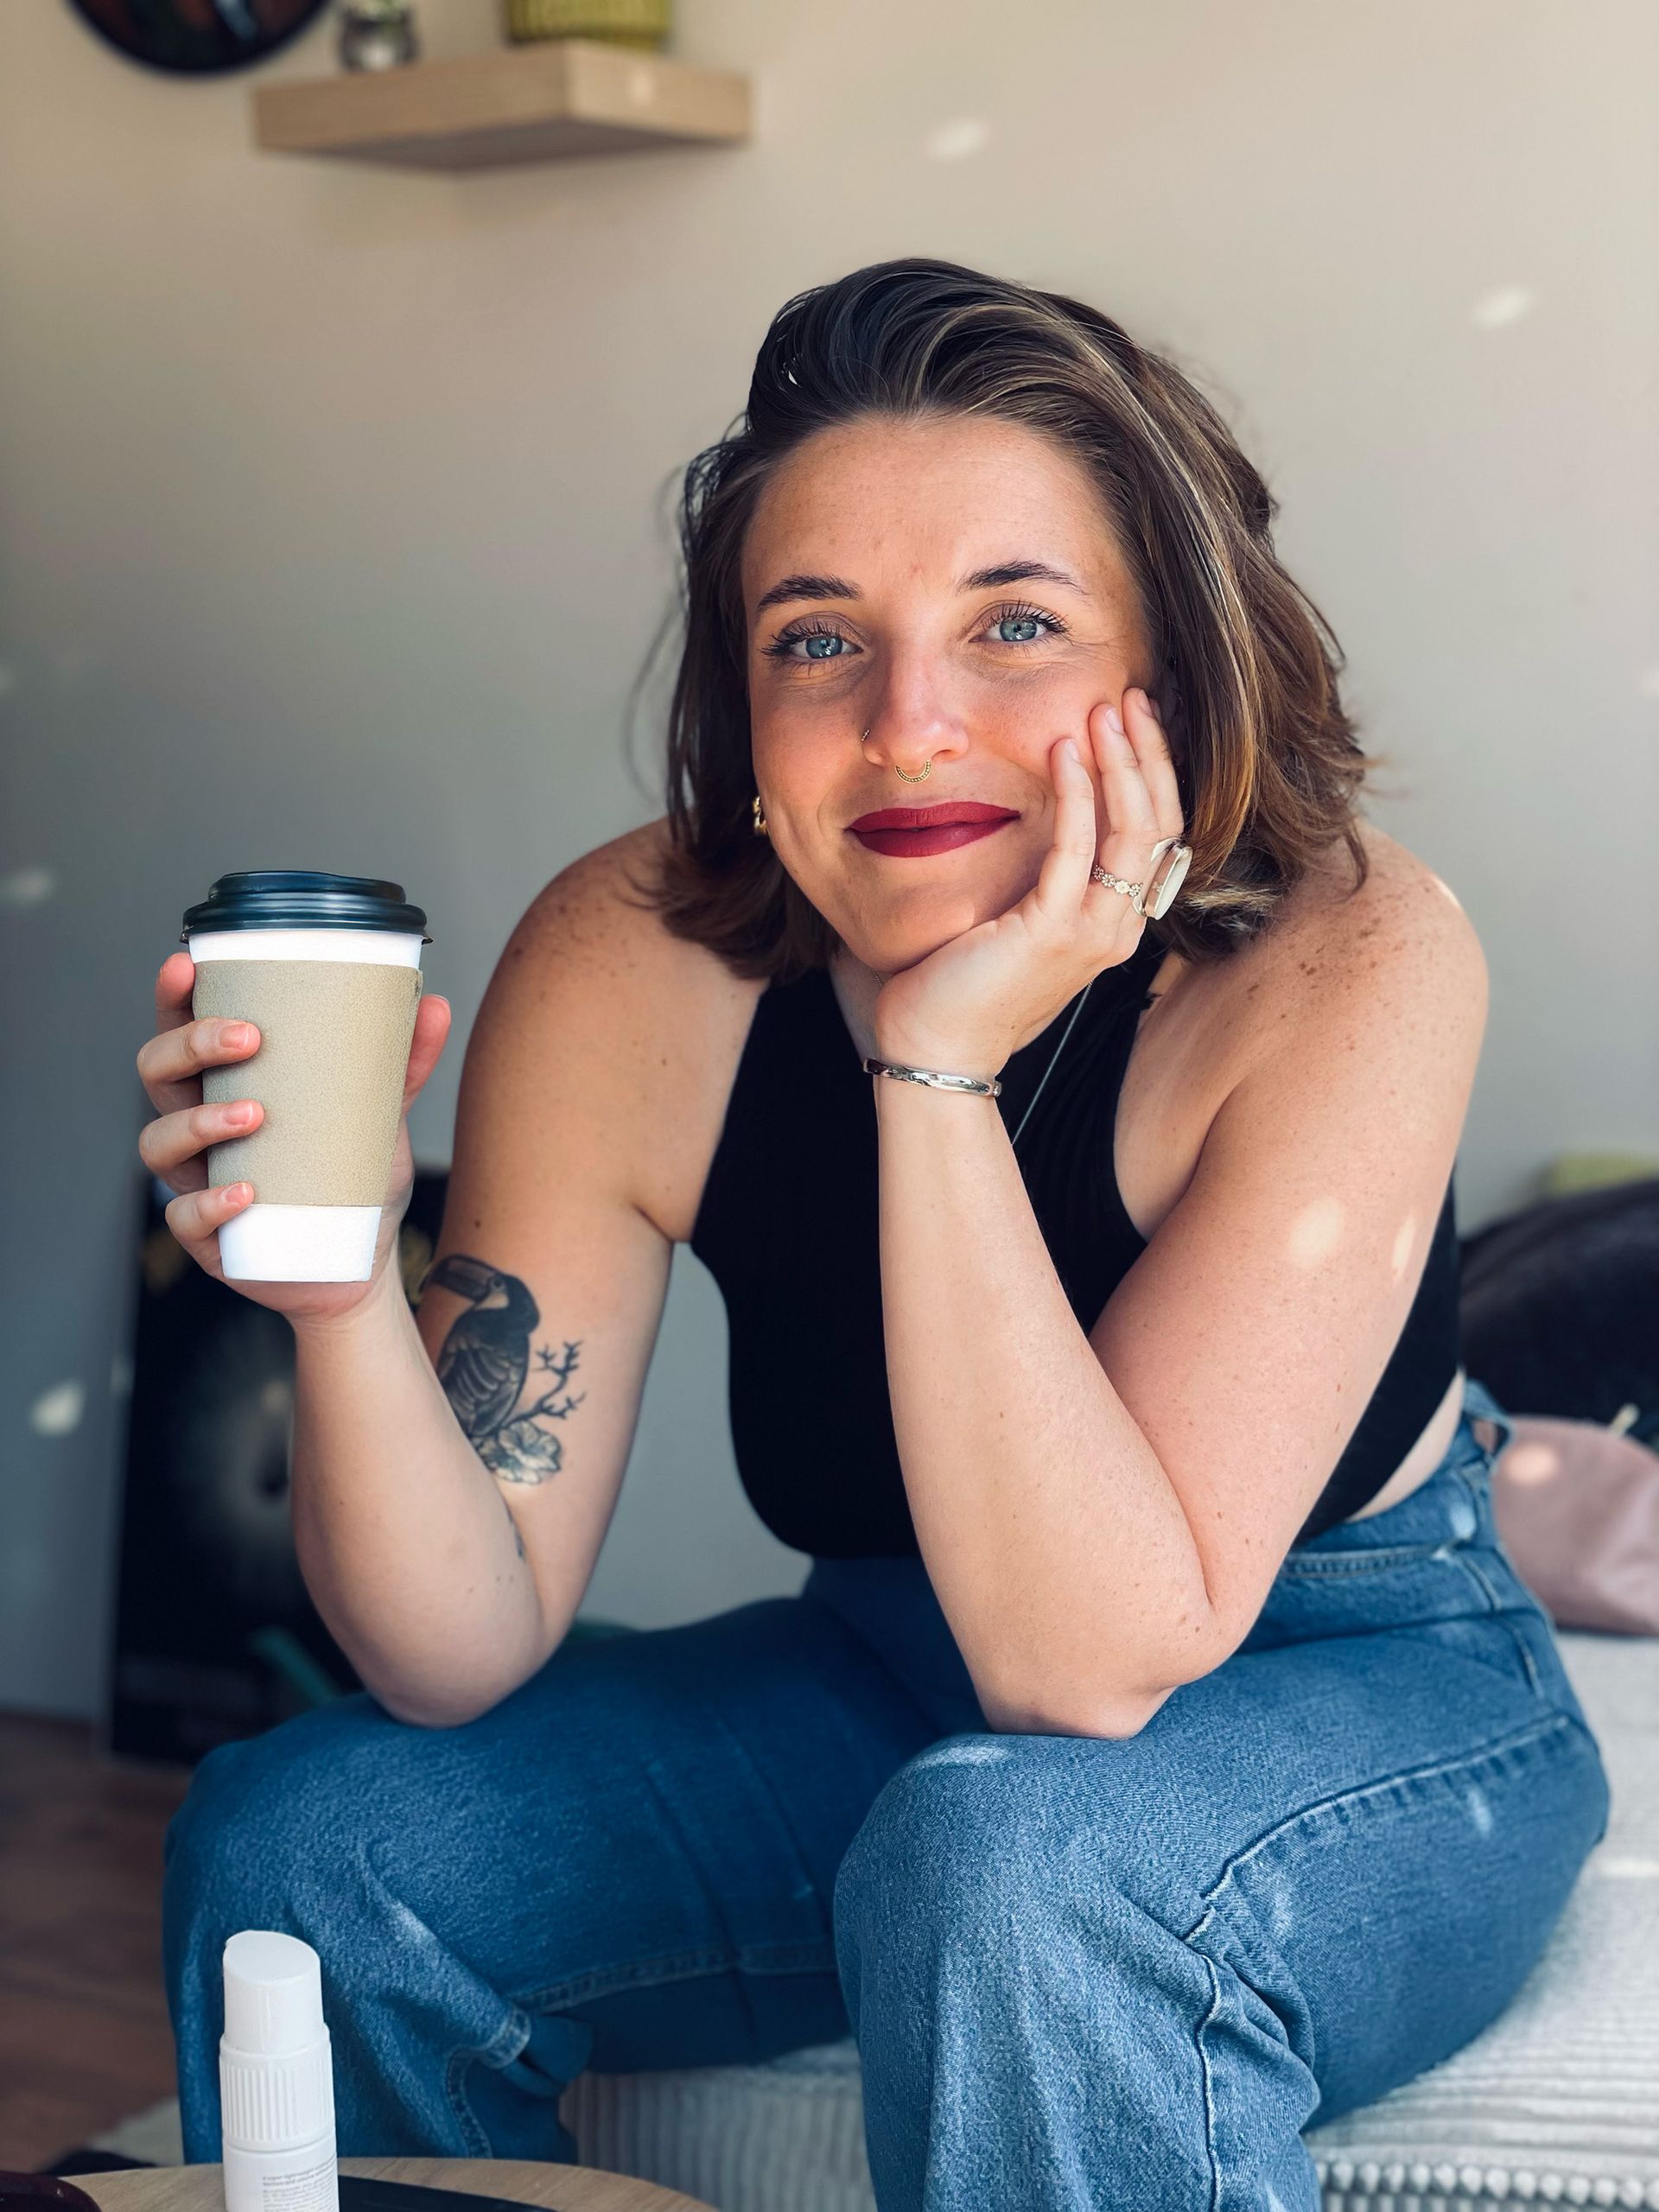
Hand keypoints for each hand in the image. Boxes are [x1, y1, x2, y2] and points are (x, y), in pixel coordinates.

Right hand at [136, 948, 452, 1329]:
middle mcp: (196, 1131)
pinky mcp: (206, 1239)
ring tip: (253, 1114)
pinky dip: (209, 1202)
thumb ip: (402, 1063)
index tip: (185, 964)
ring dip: (199, 1122)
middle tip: (248, 1038)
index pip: (179, 1031)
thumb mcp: (378, 1115)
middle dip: (190, 1047)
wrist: (362, 1264)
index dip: (171, 998)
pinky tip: (244, 1192)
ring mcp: (194, 1183)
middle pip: (157, 1074)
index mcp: (222, 1086)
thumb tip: (435, 1004)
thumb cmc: (353, 1178)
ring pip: (158, 1143)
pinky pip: (185, 1218)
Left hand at [871, 687, 1185, 1076]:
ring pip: (1136, 830)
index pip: (1159, 834)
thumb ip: (1045, 877)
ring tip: (1104, 710)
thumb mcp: (1020, 922)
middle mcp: (1118, 927)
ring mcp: (1092, 931)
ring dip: (1123, 761)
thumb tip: (1037, 814)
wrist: (936, 1047)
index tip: (1135, 720)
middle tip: (1132, 697)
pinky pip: (1078, 847)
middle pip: (1162, 823)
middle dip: (1150, 753)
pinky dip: (1077, 792)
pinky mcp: (1051, 929)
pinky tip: (1062, 751)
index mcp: (1116, 923)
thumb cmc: (965, 983)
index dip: (1155, 772)